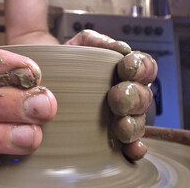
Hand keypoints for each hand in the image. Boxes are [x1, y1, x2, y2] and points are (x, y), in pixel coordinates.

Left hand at [65, 30, 156, 160]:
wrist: (44, 81)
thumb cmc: (64, 63)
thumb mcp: (76, 46)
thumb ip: (95, 40)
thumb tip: (119, 48)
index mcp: (125, 72)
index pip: (145, 67)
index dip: (142, 66)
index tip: (127, 66)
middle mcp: (127, 95)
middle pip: (143, 97)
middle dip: (133, 97)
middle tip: (116, 98)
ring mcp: (121, 118)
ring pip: (138, 122)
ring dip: (133, 124)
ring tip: (121, 126)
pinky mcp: (111, 139)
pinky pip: (130, 146)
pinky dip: (134, 149)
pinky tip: (131, 149)